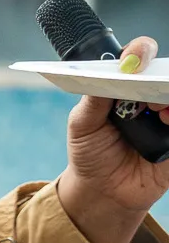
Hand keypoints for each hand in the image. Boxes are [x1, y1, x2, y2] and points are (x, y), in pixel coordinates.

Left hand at [57, 32, 168, 242]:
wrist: (103, 190)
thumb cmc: (91, 153)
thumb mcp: (82, 125)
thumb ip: (93, 99)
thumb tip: (107, 75)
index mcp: (126, 86)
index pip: (139, 58)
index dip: (141, 51)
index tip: (135, 56)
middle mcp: (150, 96)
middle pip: (164, 73)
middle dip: (158, 78)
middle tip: (147, 95)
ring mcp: (167, 115)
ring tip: (159, 113)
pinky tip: (167, 123)